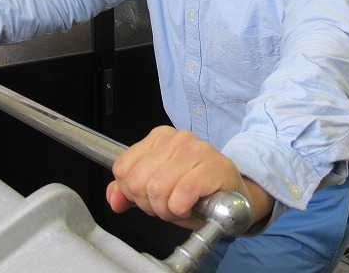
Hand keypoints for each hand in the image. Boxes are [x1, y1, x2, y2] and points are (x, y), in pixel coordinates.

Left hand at [106, 126, 273, 229]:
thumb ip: (130, 192)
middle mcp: (176, 138)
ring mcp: (196, 149)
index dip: (133, 193)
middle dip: (150, 205)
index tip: (151, 199)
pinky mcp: (214, 167)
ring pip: (157, 189)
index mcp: (158, 138)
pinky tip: (190, 208)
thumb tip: (114, 200)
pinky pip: (181, 195)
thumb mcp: (158, 189)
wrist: (234, 195)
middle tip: (168, 206)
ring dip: (167, 210)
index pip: (122, 169)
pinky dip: (181, 210)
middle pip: (137, 182)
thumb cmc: (195, 191)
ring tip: (180, 208)